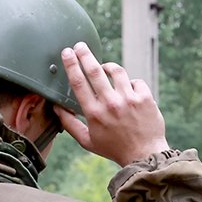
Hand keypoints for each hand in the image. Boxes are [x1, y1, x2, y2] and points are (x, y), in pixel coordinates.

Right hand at [55, 42, 169, 164]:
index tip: (67, 52)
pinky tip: (128, 89)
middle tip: (80, 46)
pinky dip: (131, 83)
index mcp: (94, 113)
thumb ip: (69, 124)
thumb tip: (56, 107)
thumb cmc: (114, 149)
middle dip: (85, 55)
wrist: (144, 155)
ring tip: (105, 68)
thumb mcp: (87, 141)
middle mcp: (111, 104)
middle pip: (95, 71)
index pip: (79, 83)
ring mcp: (129, 99)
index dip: (71, 64)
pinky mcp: (145, 98)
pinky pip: (136, 81)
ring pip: (116, 71)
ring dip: (109, 67)